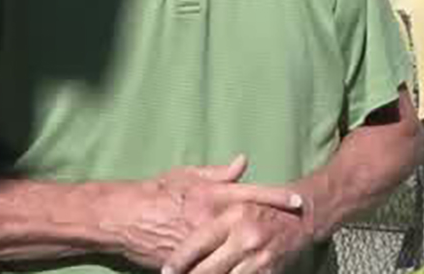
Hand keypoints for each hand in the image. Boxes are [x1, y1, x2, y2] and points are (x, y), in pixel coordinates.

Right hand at [99, 155, 302, 270]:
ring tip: (271, 256)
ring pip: (234, 252)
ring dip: (253, 255)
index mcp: (211, 194)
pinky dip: (228, 270)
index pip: (252, 193)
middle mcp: (210, 218)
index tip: (299, 201)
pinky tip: (243, 271)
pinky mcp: (188, 263)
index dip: (277, 197)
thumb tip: (243, 161)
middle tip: (295, 231)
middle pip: (250, 224)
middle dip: (272, 229)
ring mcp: (200, 242)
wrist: (124, 219)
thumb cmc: (156, 193)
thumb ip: (217, 173)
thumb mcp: (186, 176)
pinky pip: (213, 268)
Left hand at [162, 198, 314, 273]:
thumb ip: (211, 192)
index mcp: (234, 215)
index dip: (178, 261)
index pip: (197, 243)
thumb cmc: (262, 207)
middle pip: (205, 270)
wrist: (304, 218)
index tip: (166, 271)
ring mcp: (258, 259)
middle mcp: (246, 237)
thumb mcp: (237, 196)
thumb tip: (177, 207)